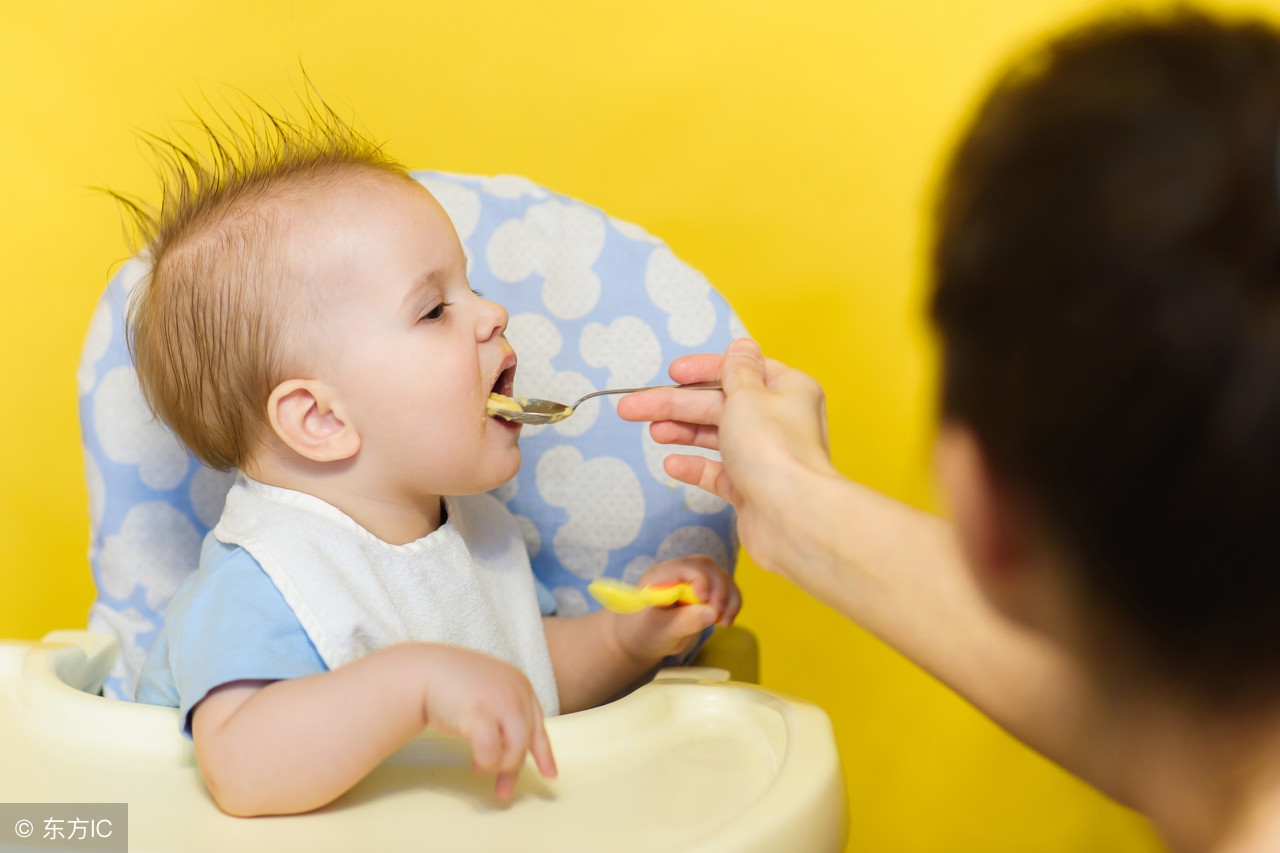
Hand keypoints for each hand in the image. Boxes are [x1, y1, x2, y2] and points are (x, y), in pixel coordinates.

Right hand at [418, 645, 557, 801]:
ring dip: (499, 766)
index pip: (538, 725)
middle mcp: (516, 692)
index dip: (544, 753)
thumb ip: (506, 714)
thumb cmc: (452, 684)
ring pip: (515, 749)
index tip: (550, 775)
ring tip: (481, 767)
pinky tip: (475, 764)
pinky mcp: (480, 712)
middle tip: (502, 790)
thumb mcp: (489, 694)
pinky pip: (491, 751)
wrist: (424, 670)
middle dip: (512, 769)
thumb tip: (509, 753)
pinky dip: (485, 762)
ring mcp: (500, 701)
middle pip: (527, 741)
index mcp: (521, 685)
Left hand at [612, 556, 741, 662]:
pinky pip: (725, 590)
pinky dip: (731, 603)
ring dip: (729, 598)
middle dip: (719, 590)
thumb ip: (685, 621)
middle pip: (707, 568)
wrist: (640, 640)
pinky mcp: (704, 592)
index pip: (685, 566)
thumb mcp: (661, 631)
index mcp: (660, 576)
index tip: (705, 601)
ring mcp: (692, 580)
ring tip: (724, 622)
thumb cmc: (643, 633)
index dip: (700, 579)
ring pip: (721, 577)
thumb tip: (712, 612)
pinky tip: (725, 622)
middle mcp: (678, 573)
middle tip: (718, 617)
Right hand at [617, 338, 836, 574]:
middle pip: (719, 404)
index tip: (672, 373)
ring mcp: (764, 456)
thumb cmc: (774, 450)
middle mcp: (779, 421)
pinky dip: (695, 466)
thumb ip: (736, 371)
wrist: (792, 518)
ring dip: (683, 431)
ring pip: (716, 436)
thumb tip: (742, 345)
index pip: (740, 369)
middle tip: (633, 407)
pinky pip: (718, 472)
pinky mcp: (752, 488)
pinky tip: (672, 464)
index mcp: (787, 390)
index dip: (703, 369)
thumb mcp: (748, 396)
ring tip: (652, 432)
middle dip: (676, 405)